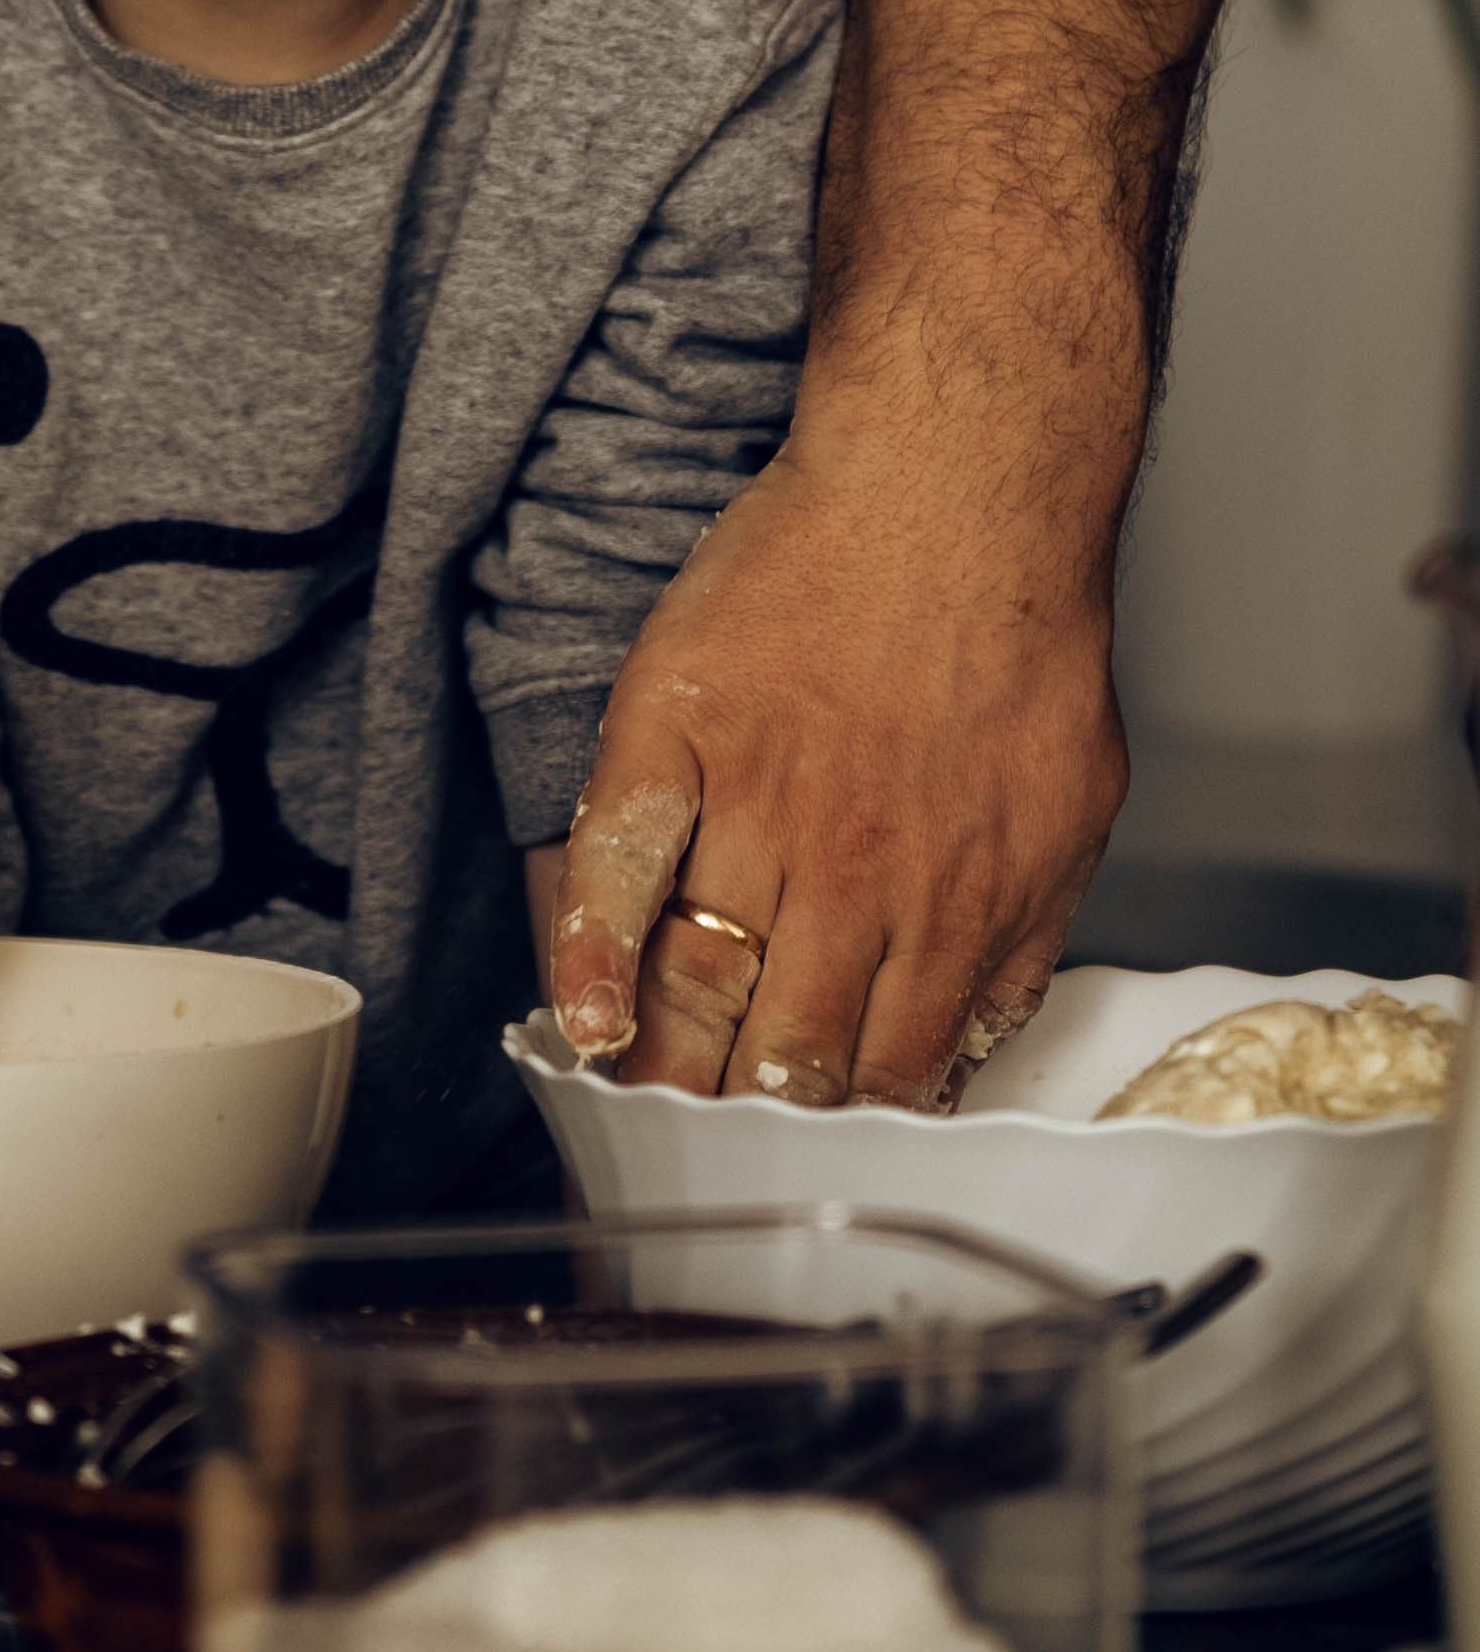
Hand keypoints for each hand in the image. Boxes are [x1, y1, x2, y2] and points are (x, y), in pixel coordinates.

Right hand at [547, 428, 1124, 1107]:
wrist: (953, 480)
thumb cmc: (1015, 634)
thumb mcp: (1070, 806)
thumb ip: (1021, 937)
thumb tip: (972, 1049)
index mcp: (954, 902)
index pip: (887, 1073)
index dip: (843, 1138)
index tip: (809, 1171)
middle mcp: (852, 869)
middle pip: (778, 1046)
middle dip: (741, 1129)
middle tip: (705, 1169)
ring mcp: (756, 798)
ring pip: (696, 975)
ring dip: (668, 1065)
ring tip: (641, 1117)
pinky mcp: (674, 729)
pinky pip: (614, 863)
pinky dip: (589, 953)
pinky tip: (582, 1020)